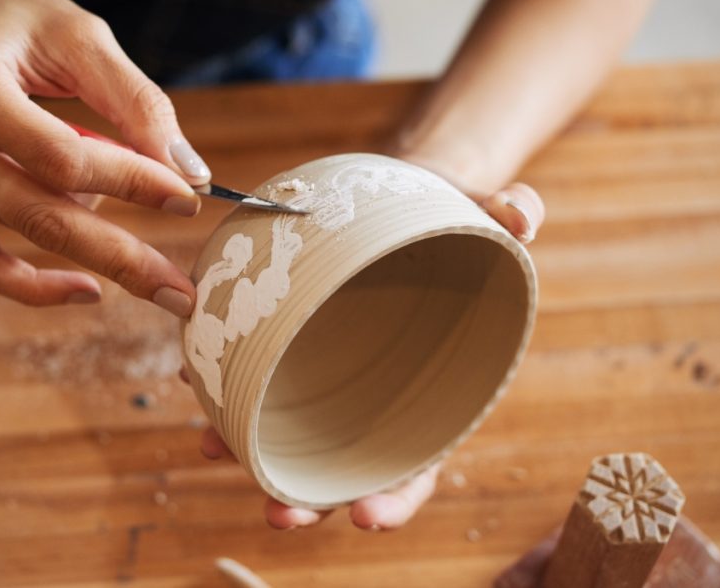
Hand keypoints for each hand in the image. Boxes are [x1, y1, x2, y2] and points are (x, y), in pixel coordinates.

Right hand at [0, 0, 211, 313]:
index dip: (130, 181)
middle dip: (120, 256)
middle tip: (181, 293)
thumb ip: (138, 103)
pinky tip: (87, 288)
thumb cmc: (24, 20)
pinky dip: (32, 288)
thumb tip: (193, 176)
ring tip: (138, 223)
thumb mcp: (84, 37)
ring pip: (24, 234)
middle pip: (40, 215)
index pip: (60, 156)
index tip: (191, 199)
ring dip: (94, 243)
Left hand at [187, 171, 543, 529]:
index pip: (419, 463)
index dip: (397, 497)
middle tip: (277, 515)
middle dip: (308, 500)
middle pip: (342, 468)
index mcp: (431, 392)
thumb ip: (511, 215)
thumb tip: (524, 220)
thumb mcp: (483, 215)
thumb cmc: (449, 222)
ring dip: (248, 449)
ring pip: (288, 431)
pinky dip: (227, 385)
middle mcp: (375, 397)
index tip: (368, 517)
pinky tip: (196, 380)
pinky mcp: (293, 345)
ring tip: (213, 447)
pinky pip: (257, 376)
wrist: (401, 201)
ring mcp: (330, 376)